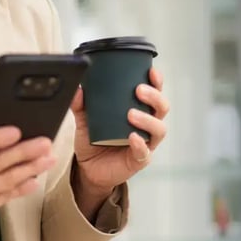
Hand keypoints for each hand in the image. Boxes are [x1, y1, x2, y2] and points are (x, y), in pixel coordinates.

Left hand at [71, 67, 169, 199]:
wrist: (89, 168)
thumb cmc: (94, 139)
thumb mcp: (85, 120)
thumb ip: (81, 105)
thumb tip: (78, 90)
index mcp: (138, 109)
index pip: (154, 93)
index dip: (157, 82)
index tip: (151, 72)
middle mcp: (146, 125)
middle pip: (162, 108)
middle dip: (154, 97)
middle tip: (139, 90)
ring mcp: (145, 142)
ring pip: (159, 129)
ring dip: (148, 120)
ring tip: (131, 114)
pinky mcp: (139, 159)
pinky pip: (145, 151)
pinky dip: (140, 144)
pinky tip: (132, 137)